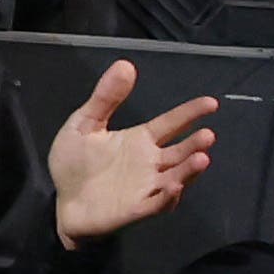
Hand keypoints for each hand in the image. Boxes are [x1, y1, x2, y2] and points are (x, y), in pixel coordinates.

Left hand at [48, 55, 222, 248]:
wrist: (62, 202)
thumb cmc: (75, 164)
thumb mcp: (84, 126)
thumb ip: (105, 99)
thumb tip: (124, 64)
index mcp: (140, 141)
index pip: (171, 124)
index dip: (190, 114)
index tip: (211, 103)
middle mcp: (150, 163)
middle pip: (180, 153)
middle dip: (195, 145)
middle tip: (208, 135)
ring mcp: (145, 187)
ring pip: (175, 178)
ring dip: (189, 170)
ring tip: (202, 158)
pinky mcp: (135, 209)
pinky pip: (155, 204)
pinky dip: (166, 197)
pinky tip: (172, 186)